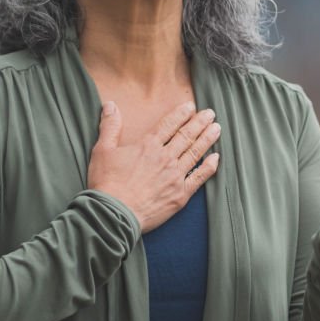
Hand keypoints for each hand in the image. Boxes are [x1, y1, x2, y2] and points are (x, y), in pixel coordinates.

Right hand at [87, 100, 220, 233]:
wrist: (114, 214)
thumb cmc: (107, 183)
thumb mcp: (102, 150)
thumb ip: (110, 126)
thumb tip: (110, 105)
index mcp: (148, 146)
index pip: (169, 125)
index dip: (181, 114)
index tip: (191, 106)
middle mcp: (165, 158)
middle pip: (186, 136)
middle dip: (200, 122)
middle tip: (211, 113)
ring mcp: (175, 176)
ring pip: (195, 153)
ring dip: (207, 139)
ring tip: (217, 129)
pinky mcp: (180, 195)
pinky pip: (199, 178)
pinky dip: (209, 167)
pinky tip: (216, 158)